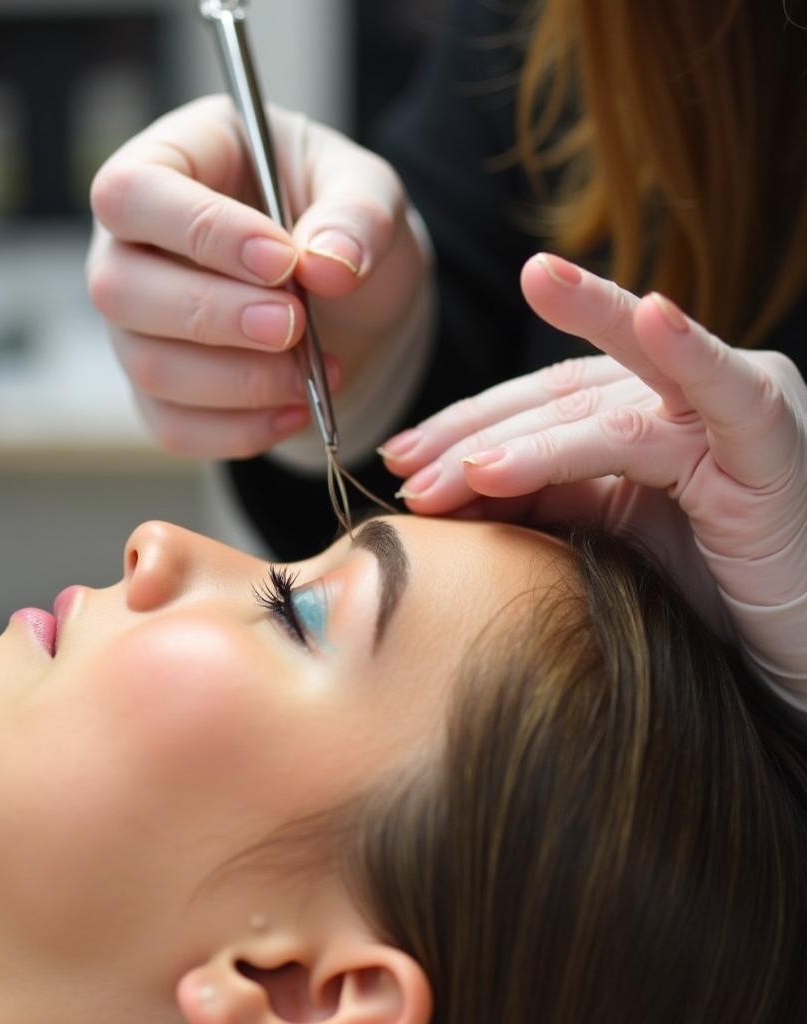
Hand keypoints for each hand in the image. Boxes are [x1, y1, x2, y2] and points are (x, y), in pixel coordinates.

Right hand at [87, 95, 427, 458]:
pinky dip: (239, 430)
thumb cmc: (339, 222)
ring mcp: (136, 327)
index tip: (282, 261)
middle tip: (295, 325)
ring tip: (313, 372)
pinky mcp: (159, 392)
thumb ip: (357, 216)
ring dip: (237, 381)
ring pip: (148, 366)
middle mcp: (129, 248)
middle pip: (119, 288)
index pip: (132, 193)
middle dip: (214, 315)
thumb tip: (327, 266)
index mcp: (168, 164)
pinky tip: (295, 411)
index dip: (199, 231)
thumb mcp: (368, 192)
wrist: (351, 301)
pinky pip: (173, 426)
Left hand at [382, 254, 806, 692]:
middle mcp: (683, 395)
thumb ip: (544, 496)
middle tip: (404, 464)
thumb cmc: (704, 591)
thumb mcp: (605, 533)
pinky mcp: (772, 437)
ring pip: (609, 403)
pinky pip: (725, 390)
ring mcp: (729, 408)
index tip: (399, 456)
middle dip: (474, 433)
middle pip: (558, 396)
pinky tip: (649, 315)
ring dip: (529, 437)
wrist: (796, 643)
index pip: (539, 403)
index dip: (466, 426)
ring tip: (463, 470)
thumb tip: (445, 487)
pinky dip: (687, 350)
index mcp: (644, 412)